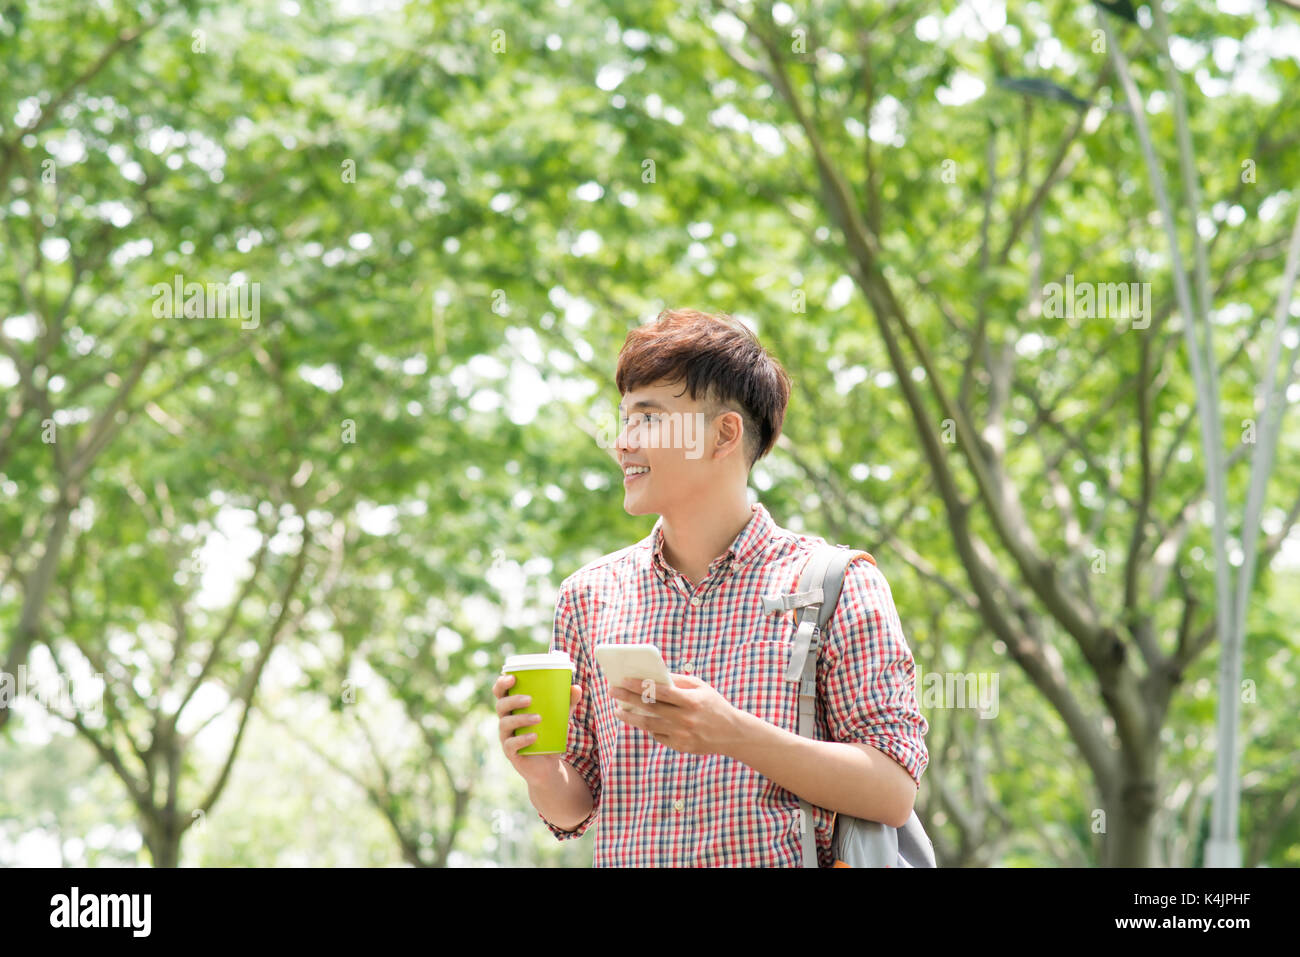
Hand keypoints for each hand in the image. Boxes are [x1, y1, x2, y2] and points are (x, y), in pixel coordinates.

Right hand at [493, 673, 581, 783]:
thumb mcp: (561, 716)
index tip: (512, 677)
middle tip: (530, 699)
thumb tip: (576, 687)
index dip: (502, 683)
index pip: (500, 692)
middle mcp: (506, 720)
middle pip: (500, 706)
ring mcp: (506, 737)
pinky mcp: (510, 753)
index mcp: (513, 707)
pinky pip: (511, 744)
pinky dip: (522, 739)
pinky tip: (534, 737)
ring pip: (505, 724)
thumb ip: (568, 702)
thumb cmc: (550, 734)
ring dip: (521, 719)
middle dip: (513, 700)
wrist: (548, 765)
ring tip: (538, 718)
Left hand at [609, 673, 744, 756]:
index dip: (639, 685)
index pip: (659, 691)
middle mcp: (685, 719)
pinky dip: (650, 728)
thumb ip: (679, 681)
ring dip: (631, 717)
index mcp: (691, 701)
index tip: (623, 680)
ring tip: (619, 710)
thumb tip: (654, 675)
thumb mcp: (701, 687)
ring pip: (649, 725)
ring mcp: (682, 735)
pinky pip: (658, 736)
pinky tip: (643, 721)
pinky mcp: (680, 746)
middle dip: (628, 698)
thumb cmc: (714, 705)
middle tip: (613, 691)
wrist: (732, 733)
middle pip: (650, 708)